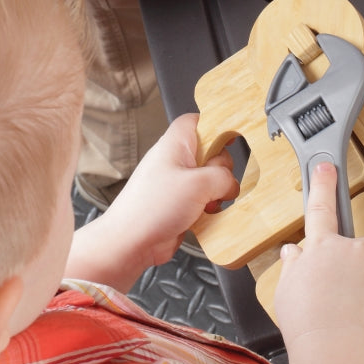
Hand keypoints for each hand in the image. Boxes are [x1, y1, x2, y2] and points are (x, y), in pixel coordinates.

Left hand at [108, 112, 237, 263]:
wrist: (131, 242)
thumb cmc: (150, 208)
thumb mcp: (198, 184)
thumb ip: (224, 177)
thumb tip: (231, 184)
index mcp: (175, 145)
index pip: (198, 121)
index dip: (216, 126)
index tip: (232, 138)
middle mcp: (175, 162)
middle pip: (211, 154)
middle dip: (221, 171)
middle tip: (213, 184)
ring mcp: (177, 184)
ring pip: (210, 181)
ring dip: (216, 194)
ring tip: (206, 204)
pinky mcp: (180, 206)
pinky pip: (204, 201)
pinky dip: (209, 209)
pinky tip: (204, 216)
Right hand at [275, 163, 363, 349]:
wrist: (335, 343)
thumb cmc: (307, 322)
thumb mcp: (286, 291)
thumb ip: (292, 268)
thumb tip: (293, 253)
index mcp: (321, 248)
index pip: (320, 209)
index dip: (321, 185)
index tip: (325, 167)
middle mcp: (351, 249)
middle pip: (359, 246)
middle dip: (356, 262)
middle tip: (344, 291)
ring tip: (354, 312)